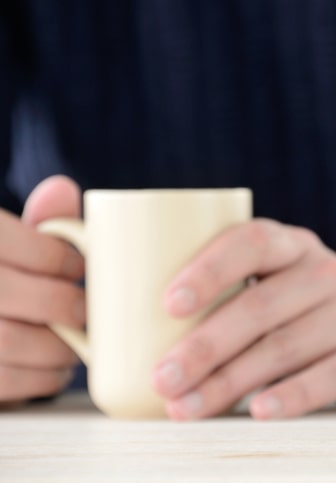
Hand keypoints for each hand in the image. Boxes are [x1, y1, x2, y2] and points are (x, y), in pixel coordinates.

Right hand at [0, 176, 84, 404]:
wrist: (1, 314)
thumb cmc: (9, 279)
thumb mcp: (9, 245)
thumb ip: (37, 221)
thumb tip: (63, 188)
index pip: (6, 240)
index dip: (55, 257)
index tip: (80, 267)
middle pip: (7, 293)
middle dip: (61, 305)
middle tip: (84, 309)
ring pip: (7, 342)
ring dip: (55, 348)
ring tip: (74, 343)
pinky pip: (4, 382)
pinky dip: (40, 380)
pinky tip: (54, 369)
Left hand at [152, 219, 335, 419]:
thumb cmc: (320, 316)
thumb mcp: (290, 289)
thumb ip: (242, 297)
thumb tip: (152, 340)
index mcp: (297, 248)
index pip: (253, 241)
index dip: (209, 268)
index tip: (168, 304)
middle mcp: (328, 273)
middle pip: (260, 305)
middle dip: (205, 345)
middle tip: (163, 378)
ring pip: (284, 346)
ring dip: (230, 381)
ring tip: (189, 407)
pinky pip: (328, 375)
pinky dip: (290, 395)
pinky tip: (258, 412)